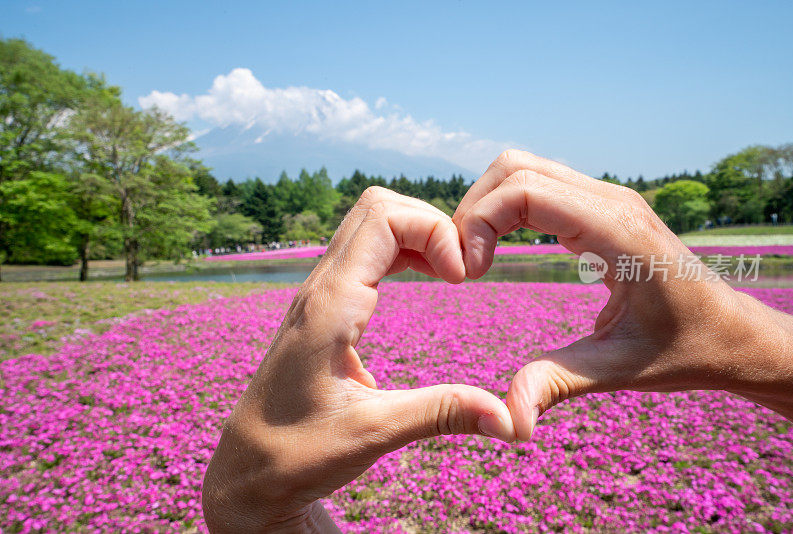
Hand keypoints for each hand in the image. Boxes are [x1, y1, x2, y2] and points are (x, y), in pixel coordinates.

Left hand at [202, 187, 515, 532]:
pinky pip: (365, 250)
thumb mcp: (375, 433)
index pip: (384, 219)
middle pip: (378, 206)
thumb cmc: (298, 455)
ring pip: (370, 223)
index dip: (435, 231)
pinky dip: (404, 249)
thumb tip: (512, 420)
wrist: (247, 471)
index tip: (463, 278)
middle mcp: (320, 288)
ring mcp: (319, 293)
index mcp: (330, 307)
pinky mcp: (324, 306)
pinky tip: (429, 278)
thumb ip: (443, 414)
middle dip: (431, 223)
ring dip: (418, 234)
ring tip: (452, 273)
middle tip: (462, 270)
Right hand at [454, 149, 792, 440]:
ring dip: (486, 207)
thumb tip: (509, 419)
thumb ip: (557, 383)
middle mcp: (610, 201)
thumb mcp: (618, 369)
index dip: (479, 223)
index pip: (523, 189)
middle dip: (473, 210)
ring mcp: (606, 198)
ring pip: (523, 170)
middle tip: (463, 266)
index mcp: (615, 230)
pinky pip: (538, 186)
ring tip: (474, 259)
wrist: (731, 332)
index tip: (469, 275)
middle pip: (514, 168)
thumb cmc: (684, 349)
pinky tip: (499, 250)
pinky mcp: (600, 207)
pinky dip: (505, 209)